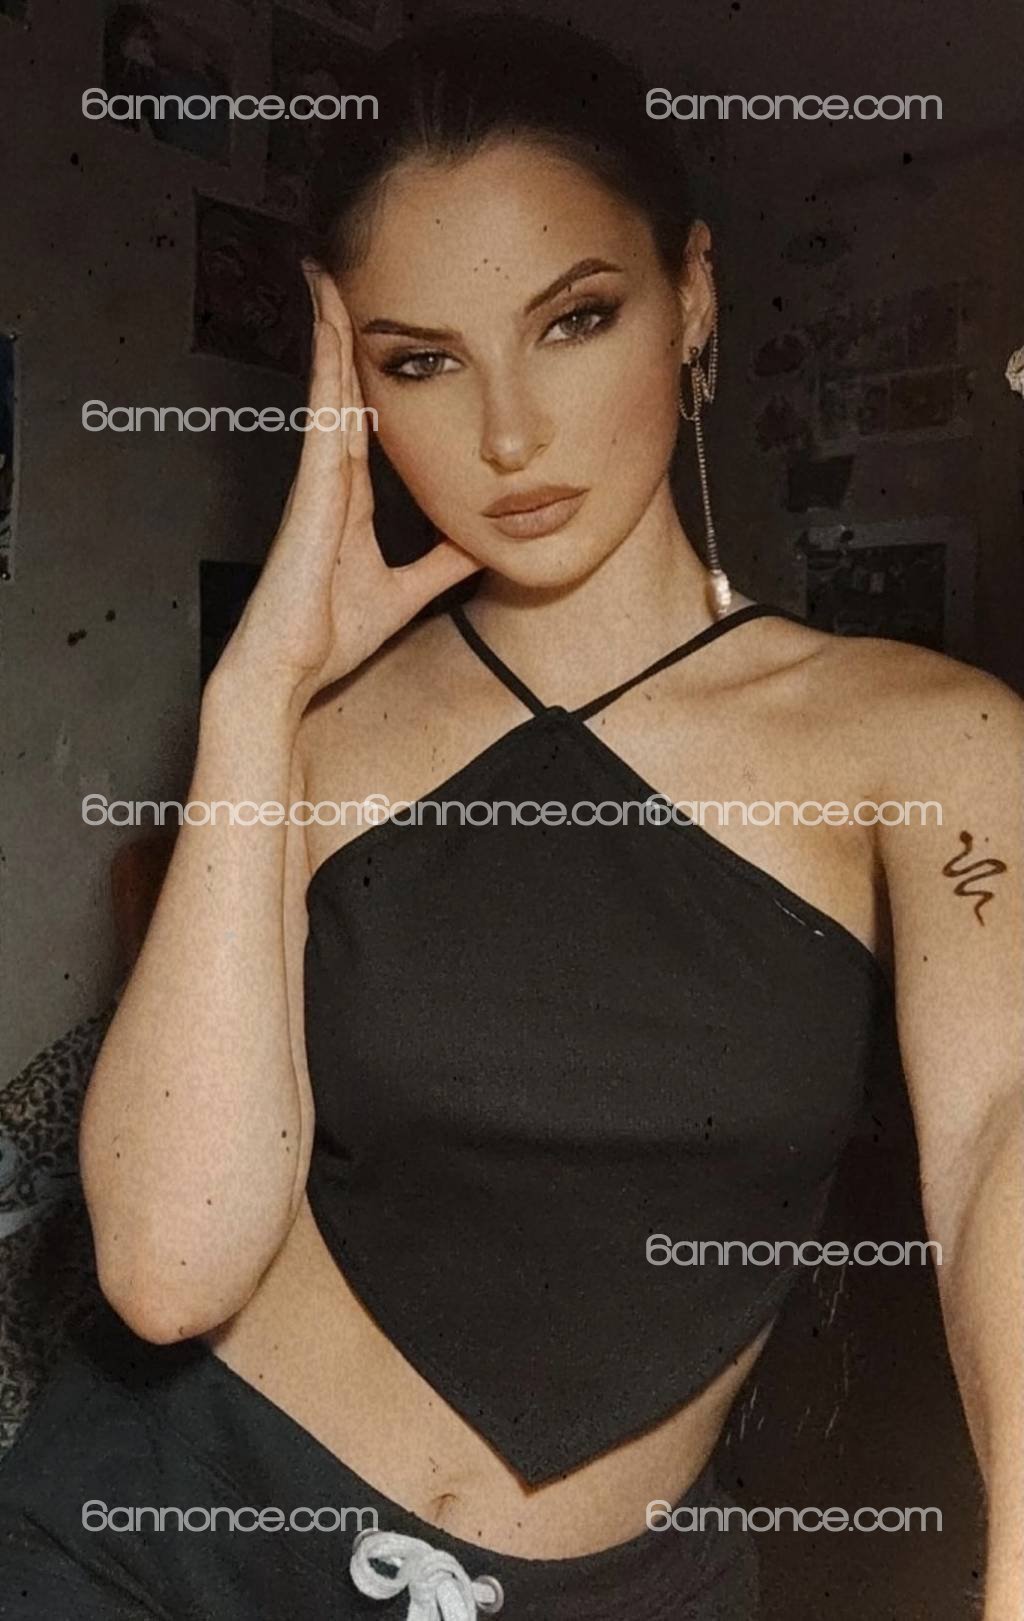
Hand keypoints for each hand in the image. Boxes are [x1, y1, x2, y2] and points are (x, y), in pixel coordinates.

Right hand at [216, 262, 479, 708]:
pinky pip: (323, 412)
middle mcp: (331, 479)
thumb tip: (477, 543)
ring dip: (331, 328)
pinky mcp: (310, 488)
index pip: (363, 418)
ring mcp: (317, 478)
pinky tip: (329, 324)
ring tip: (329, 272)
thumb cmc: (330, 636)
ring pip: (329, 386)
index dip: (367, 370)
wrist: (289, 671)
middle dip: (344, 330)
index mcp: (350, 498)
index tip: (379, 326)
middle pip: (341, 387)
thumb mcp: (405, 593)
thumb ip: (438, 565)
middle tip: (344, 270)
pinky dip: (326, 365)